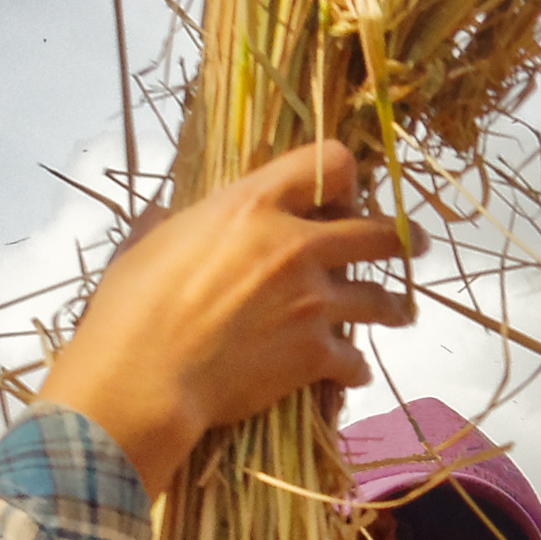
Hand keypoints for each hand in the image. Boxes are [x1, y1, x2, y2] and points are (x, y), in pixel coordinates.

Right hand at [32, 141, 417, 491]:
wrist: (143, 378)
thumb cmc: (130, 309)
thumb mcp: (147, 244)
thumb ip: (172, 223)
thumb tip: (166, 216)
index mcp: (252, 206)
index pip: (327, 162)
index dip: (345, 175)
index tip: (348, 195)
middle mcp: (294, 246)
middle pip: (376, 232)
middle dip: (401, 238)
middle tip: (410, 244)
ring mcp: (311, 301)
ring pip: (379, 299)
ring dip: (391, 308)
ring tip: (399, 315)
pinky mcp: (315, 354)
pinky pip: (356, 361)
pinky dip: (355, 370)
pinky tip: (353, 374)